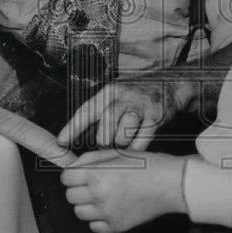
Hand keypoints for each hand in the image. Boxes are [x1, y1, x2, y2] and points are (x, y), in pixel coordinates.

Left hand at [58, 77, 185, 150]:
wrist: (170, 83)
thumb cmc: (137, 93)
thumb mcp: (115, 94)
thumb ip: (98, 113)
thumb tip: (77, 135)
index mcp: (108, 92)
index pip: (86, 111)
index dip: (72, 128)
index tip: (61, 143)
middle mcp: (123, 97)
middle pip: (104, 128)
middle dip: (103, 142)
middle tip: (107, 144)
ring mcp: (140, 107)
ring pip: (121, 137)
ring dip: (120, 145)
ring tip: (123, 141)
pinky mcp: (155, 117)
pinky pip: (140, 141)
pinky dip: (136, 148)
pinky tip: (135, 147)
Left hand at [60, 148, 185, 232]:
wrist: (171, 184)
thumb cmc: (148, 166)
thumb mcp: (117, 153)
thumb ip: (91, 159)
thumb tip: (73, 166)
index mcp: (97, 174)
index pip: (66, 178)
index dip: (72, 175)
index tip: (78, 175)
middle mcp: (98, 195)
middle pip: (70, 196)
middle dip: (78, 189)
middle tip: (91, 184)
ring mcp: (107, 213)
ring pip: (79, 212)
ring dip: (86, 204)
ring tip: (101, 197)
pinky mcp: (116, 226)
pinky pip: (94, 226)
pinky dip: (98, 219)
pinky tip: (108, 208)